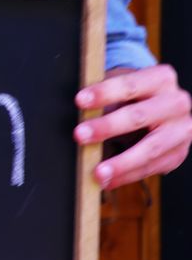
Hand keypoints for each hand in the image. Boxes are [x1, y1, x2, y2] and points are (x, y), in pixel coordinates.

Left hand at [74, 65, 191, 188]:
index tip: (79, 101)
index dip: (104, 93)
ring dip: (121, 163)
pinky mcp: (179, 153)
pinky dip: (127, 176)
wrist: (162, 108)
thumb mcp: (122, 87)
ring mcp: (182, 130)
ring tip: (98, 173)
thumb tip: (78, 113)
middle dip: (107, 127)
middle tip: (79, 135)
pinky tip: (109, 181)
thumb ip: (105, 97)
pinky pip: (152, 168)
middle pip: (139, 116)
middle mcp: (176, 103)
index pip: (130, 85)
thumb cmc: (133, 96)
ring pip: (150, 148)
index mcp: (161, 79)